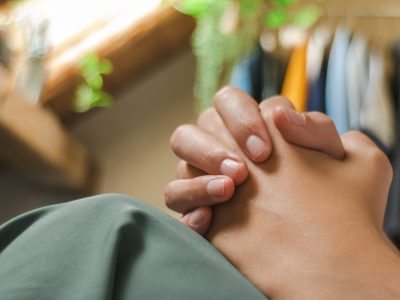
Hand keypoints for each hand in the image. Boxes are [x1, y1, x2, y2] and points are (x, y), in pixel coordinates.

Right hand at [166, 86, 343, 233]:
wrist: (323, 248)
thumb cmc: (331, 199)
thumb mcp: (342, 160)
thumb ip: (316, 128)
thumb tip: (281, 117)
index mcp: (251, 127)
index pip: (230, 101)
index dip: (243, 119)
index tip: (267, 151)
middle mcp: (223, 146)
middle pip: (197, 125)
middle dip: (215, 146)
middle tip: (243, 173)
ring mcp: (204, 175)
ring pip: (180, 156)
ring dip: (199, 171)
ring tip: (229, 190)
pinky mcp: (196, 206)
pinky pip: (175, 196)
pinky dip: (190, 203)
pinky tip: (210, 219)